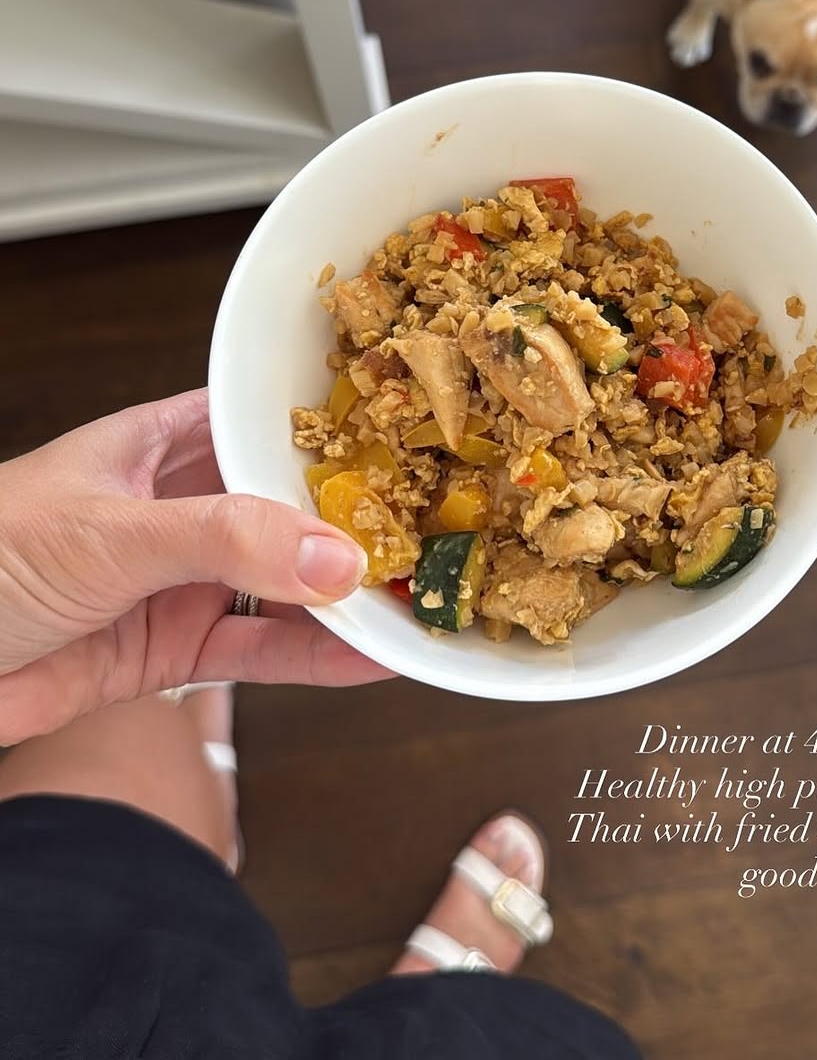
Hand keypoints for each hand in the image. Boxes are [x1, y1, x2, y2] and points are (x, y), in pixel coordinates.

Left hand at [0, 390, 392, 743]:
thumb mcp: (111, 532)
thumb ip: (225, 541)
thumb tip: (335, 557)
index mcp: (162, 443)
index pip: (267, 426)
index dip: (338, 434)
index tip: (413, 445)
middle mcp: (182, 507)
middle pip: (289, 510)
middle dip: (357, 522)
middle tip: (435, 535)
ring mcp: (181, 581)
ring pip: (285, 585)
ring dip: (346, 598)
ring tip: (418, 601)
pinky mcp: (173, 650)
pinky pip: (261, 653)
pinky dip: (317, 660)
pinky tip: (372, 659)